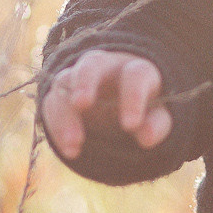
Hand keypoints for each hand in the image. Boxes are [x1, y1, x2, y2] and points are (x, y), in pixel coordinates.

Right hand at [41, 49, 171, 160]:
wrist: (123, 102)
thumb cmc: (147, 108)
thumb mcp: (159, 115)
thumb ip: (157, 123)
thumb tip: (146, 137)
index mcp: (137, 69)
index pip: (135, 75)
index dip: (133, 97)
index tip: (130, 126)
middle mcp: (106, 67)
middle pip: (92, 63)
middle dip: (85, 81)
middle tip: (81, 104)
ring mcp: (80, 78)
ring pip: (65, 82)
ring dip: (65, 113)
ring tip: (74, 145)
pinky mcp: (62, 93)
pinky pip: (52, 102)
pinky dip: (56, 125)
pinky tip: (67, 149)